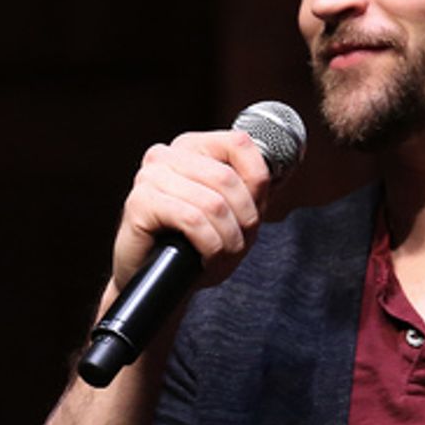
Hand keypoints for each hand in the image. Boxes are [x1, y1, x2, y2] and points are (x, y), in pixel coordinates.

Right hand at [109, 129, 271, 297]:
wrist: (160, 282)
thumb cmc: (197, 245)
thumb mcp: (235, 214)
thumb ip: (253, 188)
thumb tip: (286, 166)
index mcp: (192, 147)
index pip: (239, 143)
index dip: (257, 180)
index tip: (255, 213)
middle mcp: (167, 155)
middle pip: (228, 178)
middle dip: (244, 218)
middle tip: (240, 243)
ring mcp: (149, 176)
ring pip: (213, 203)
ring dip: (228, 238)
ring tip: (223, 254)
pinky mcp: (139, 202)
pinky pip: (192, 220)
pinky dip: (210, 244)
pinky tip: (207, 256)